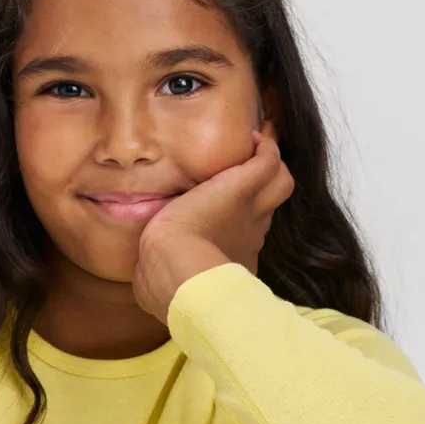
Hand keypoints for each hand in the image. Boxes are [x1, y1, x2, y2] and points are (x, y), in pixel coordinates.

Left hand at [131, 128, 295, 324]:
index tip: (226, 212)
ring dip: (271, 166)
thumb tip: (143, 284)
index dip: (240, 220)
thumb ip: (157, 278)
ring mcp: (250, 209)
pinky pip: (269, 161)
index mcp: (231, 254)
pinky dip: (265, 148)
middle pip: (269, 206)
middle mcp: (249, 232)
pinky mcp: (242, 185)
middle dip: (261, 189)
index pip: (245, 233)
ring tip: (254, 149)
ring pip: (281, 183)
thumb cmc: (166, 281)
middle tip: (246, 172)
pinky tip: (252, 138)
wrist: (176, 271)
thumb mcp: (164, 282)